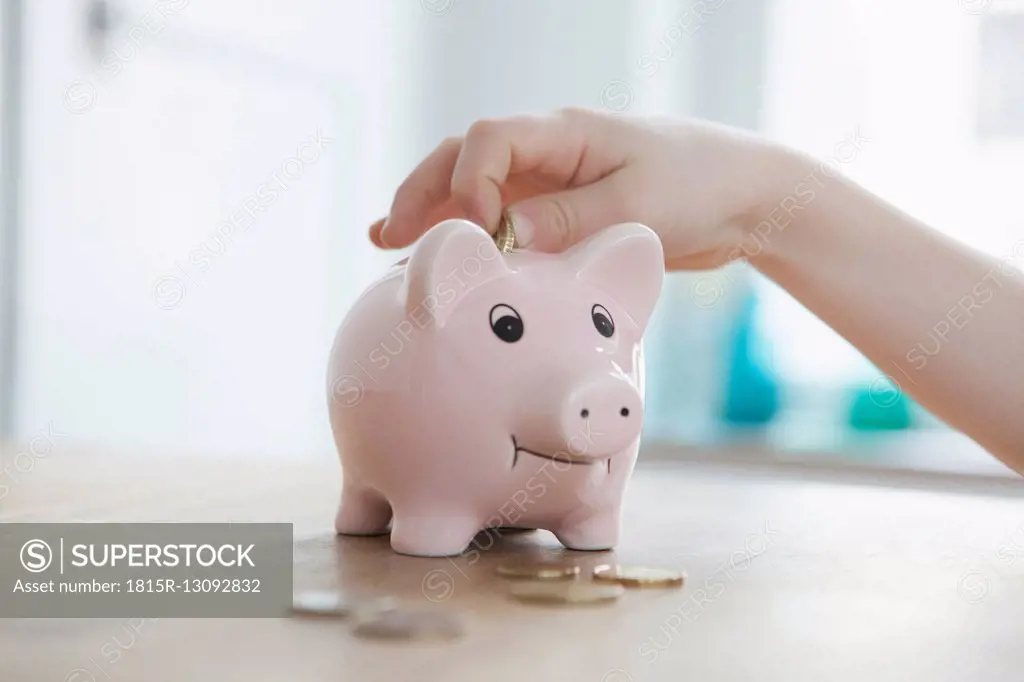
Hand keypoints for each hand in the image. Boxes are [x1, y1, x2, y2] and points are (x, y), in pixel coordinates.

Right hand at [370, 108, 800, 269]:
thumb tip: (509, 234)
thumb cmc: (699, 187)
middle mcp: (549, 150)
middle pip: (464, 158)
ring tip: (387, 243)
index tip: (483, 234)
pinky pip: (503, 218)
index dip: (470, 184)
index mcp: (565, 133)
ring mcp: (551, 179)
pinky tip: (446, 256)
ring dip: (433, 213)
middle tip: (387, 236)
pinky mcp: (561, 210)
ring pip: (474, 187)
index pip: (490, 140)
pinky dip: (470, 235)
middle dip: (423, 193)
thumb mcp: (638, 207)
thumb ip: (571, 219)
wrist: (741, 197)